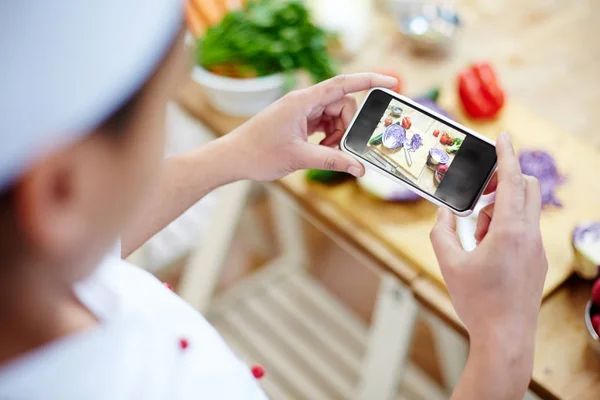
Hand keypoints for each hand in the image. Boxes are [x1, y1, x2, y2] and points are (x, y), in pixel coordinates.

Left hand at [227, 73, 397, 180]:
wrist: (233, 158)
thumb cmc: (259, 153)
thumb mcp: (300, 158)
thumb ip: (332, 161)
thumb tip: (360, 168)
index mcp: (303, 101)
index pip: (343, 84)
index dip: (369, 81)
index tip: (391, 82)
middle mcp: (303, 101)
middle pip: (342, 104)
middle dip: (347, 126)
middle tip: (339, 148)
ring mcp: (301, 111)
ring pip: (334, 116)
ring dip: (337, 134)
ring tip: (325, 152)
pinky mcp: (298, 121)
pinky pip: (324, 123)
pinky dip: (328, 137)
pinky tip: (321, 151)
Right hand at [430, 132, 547, 344]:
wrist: (506, 337)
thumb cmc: (478, 301)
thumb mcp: (449, 262)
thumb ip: (442, 230)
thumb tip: (443, 212)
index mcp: (510, 231)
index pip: (512, 180)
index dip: (507, 155)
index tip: (505, 136)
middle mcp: (529, 235)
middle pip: (526, 190)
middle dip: (503, 185)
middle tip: (480, 199)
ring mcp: (537, 248)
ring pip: (522, 212)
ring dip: (499, 213)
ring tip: (476, 239)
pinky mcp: (537, 260)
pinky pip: (523, 231)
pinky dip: (504, 230)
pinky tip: (486, 252)